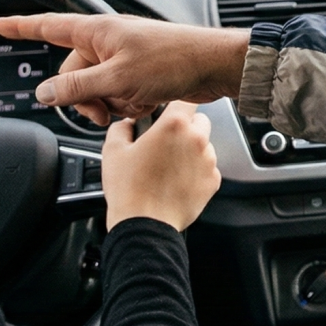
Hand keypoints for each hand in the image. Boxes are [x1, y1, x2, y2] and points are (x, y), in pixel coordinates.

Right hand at [0, 14, 249, 125]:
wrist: (213, 67)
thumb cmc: (172, 60)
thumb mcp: (117, 78)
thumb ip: (77, 87)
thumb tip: (45, 92)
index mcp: (98, 32)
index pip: (50, 27)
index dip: (24, 27)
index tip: (1, 24)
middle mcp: (108, 42)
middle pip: (73, 73)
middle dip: (86, 97)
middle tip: (104, 112)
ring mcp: (124, 59)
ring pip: (97, 89)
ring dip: (112, 103)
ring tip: (135, 103)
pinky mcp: (140, 75)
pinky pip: (119, 95)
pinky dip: (129, 104)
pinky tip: (148, 103)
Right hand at [101, 101, 220, 230]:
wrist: (144, 225)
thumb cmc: (129, 190)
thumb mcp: (113, 150)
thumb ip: (123, 127)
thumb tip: (129, 123)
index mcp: (174, 126)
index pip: (186, 100)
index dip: (177, 105)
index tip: (170, 111)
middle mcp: (196, 140)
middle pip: (199, 121)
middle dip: (185, 127)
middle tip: (164, 143)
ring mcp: (208, 161)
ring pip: (205, 145)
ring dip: (191, 150)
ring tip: (168, 166)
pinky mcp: (213, 181)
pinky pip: (207, 167)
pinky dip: (196, 170)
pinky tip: (176, 180)